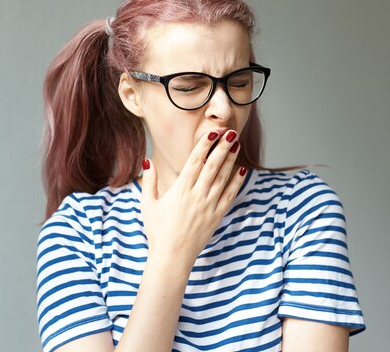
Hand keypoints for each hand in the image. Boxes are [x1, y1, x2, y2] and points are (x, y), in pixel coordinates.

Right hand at [140, 130, 247, 269]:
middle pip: (213, 166)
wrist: (172, 257)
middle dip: (222, 147)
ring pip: (223, 178)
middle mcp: (196, 195)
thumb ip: (150, 181)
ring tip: (236, 145)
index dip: (204, 146)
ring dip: (230, 160)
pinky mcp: (217, 216)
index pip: (194, 162)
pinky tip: (242, 171)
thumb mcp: (148, 204)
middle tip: (231, 132)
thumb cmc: (157, 231)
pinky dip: (236, 183)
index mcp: (180, 190)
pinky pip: (229, 196)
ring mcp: (208, 206)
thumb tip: (147, 161)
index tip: (212, 133)